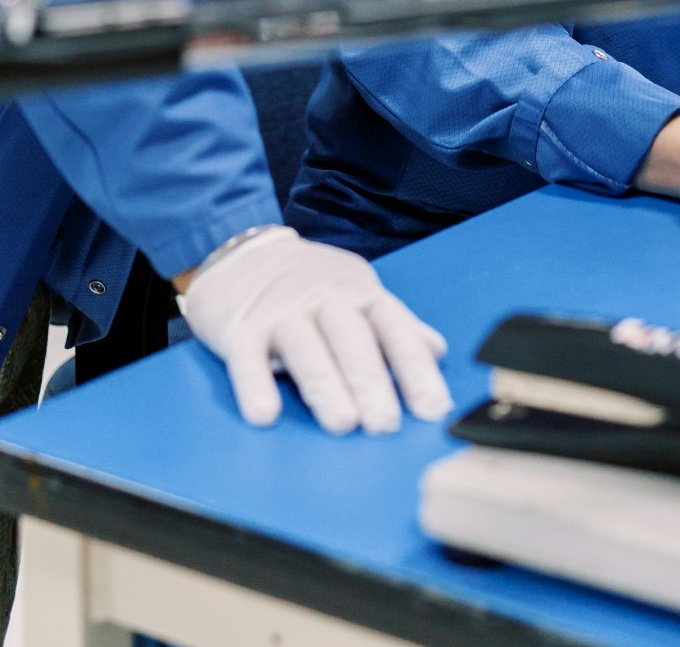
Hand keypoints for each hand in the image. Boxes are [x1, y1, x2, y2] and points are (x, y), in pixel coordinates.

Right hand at [177, 227, 450, 435]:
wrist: (243, 254)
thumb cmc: (308, 286)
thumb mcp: (356, 295)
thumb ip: (392, 327)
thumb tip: (438, 351)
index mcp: (359, 294)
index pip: (394, 329)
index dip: (415, 369)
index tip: (433, 410)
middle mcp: (324, 299)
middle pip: (351, 337)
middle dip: (370, 380)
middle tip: (385, 424)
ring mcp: (282, 312)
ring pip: (306, 347)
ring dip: (325, 384)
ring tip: (343, 423)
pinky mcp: (241, 329)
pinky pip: (247, 358)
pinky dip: (255, 385)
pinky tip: (266, 414)